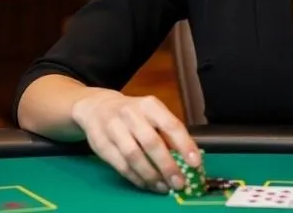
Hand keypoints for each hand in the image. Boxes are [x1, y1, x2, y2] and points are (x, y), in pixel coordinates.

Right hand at [71, 90, 200, 192]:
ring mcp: (113, 129)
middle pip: (151, 143)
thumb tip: (188, 157)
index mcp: (149, 105)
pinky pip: (121, 165)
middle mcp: (131, 114)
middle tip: (179, 182)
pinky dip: (136, 178)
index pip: (171, 125)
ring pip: (134, 156)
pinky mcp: (101, 145)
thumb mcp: (151, 113)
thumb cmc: (133, 112)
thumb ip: (167, 132)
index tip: (195, 162)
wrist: (97, 107)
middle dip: (167, 166)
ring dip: (151, 175)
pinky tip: (147, 184)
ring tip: (163, 187)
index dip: (184, 144)